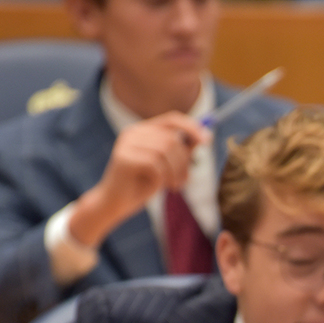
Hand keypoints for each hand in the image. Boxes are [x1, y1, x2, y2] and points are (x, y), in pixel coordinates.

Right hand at [69, 112, 208, 250]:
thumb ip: (183, 150)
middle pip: (171, 139)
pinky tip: (158, 187)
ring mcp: (126, 144)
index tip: (206, 141)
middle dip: (184, 162)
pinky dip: (163, 178)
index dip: (191, 128)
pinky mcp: (123, 158)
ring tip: (173, 185)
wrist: (116, 203)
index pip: (171, 119)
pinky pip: (155, 165)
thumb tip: (206, 135)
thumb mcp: (167, 166)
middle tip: (185, 180)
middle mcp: (133, 132)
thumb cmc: (143, 184)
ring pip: (165, 150)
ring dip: (175, 172)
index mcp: (143, 130)